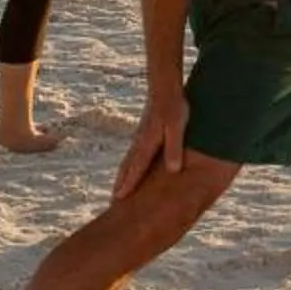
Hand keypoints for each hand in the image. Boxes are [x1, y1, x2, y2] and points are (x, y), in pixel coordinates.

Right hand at [112, 82, 188, 199]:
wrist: (163, 86)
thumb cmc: (174, 105)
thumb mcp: (177, 126)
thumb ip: (174, 148)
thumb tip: (173, 170)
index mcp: (147, 143)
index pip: (136, 168)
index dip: (128, 185)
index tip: (118, 200)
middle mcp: (140, 142)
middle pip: (127, 168)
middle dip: (120, 185)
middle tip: (112, 203)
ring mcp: (139, 138)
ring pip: (128, 162)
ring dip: (122, 177)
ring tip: (117, 192)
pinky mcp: (143, 133)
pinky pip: (133, 155)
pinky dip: (128, 166)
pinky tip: (129, 170)